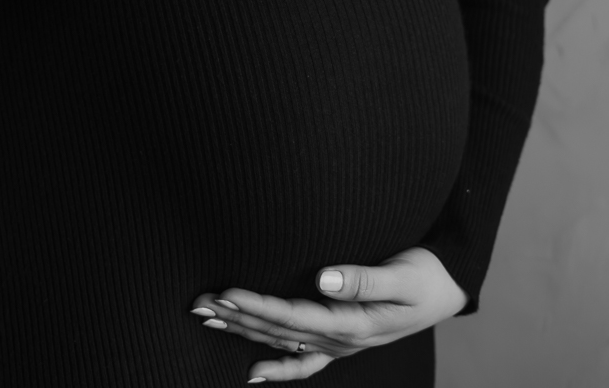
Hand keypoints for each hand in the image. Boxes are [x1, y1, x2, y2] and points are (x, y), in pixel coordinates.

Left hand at [190, 247, 467, 380]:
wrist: (448, 288)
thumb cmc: (426, 275)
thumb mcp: (403, 275)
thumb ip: (365, 278)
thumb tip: (324, 278)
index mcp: (353, 323)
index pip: (294, 317)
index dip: (258, 307)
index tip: (227, 293)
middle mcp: (342, 339)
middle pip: (280, 331)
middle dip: (238, 318)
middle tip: (199, 305)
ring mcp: (341, 343)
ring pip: (284, 343)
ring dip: (245, 332)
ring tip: (209, 319)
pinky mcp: (343, 340)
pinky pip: (306, 362)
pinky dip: (280, 369)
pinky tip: (254, 372)